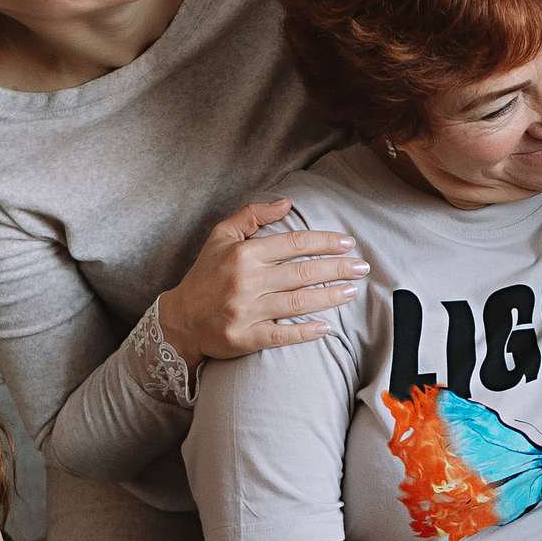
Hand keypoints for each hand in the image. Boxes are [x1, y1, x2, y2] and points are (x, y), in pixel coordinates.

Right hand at [157, 200, 368, 362]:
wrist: (179, 320)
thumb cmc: (205, 275)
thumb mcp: (220, 236)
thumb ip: (252, 215)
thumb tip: (287, 202)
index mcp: (243, 254)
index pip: (293, 244)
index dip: (324, 242)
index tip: (348, 243)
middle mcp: (246, 282)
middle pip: (302, 273)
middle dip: (337, 269)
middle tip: (362, 267)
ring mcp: (245, 312)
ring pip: (297, 303)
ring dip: (329, 297)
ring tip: (352, 291)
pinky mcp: (244, 338)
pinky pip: (281, 335)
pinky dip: (305, 332)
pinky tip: (326, 328)